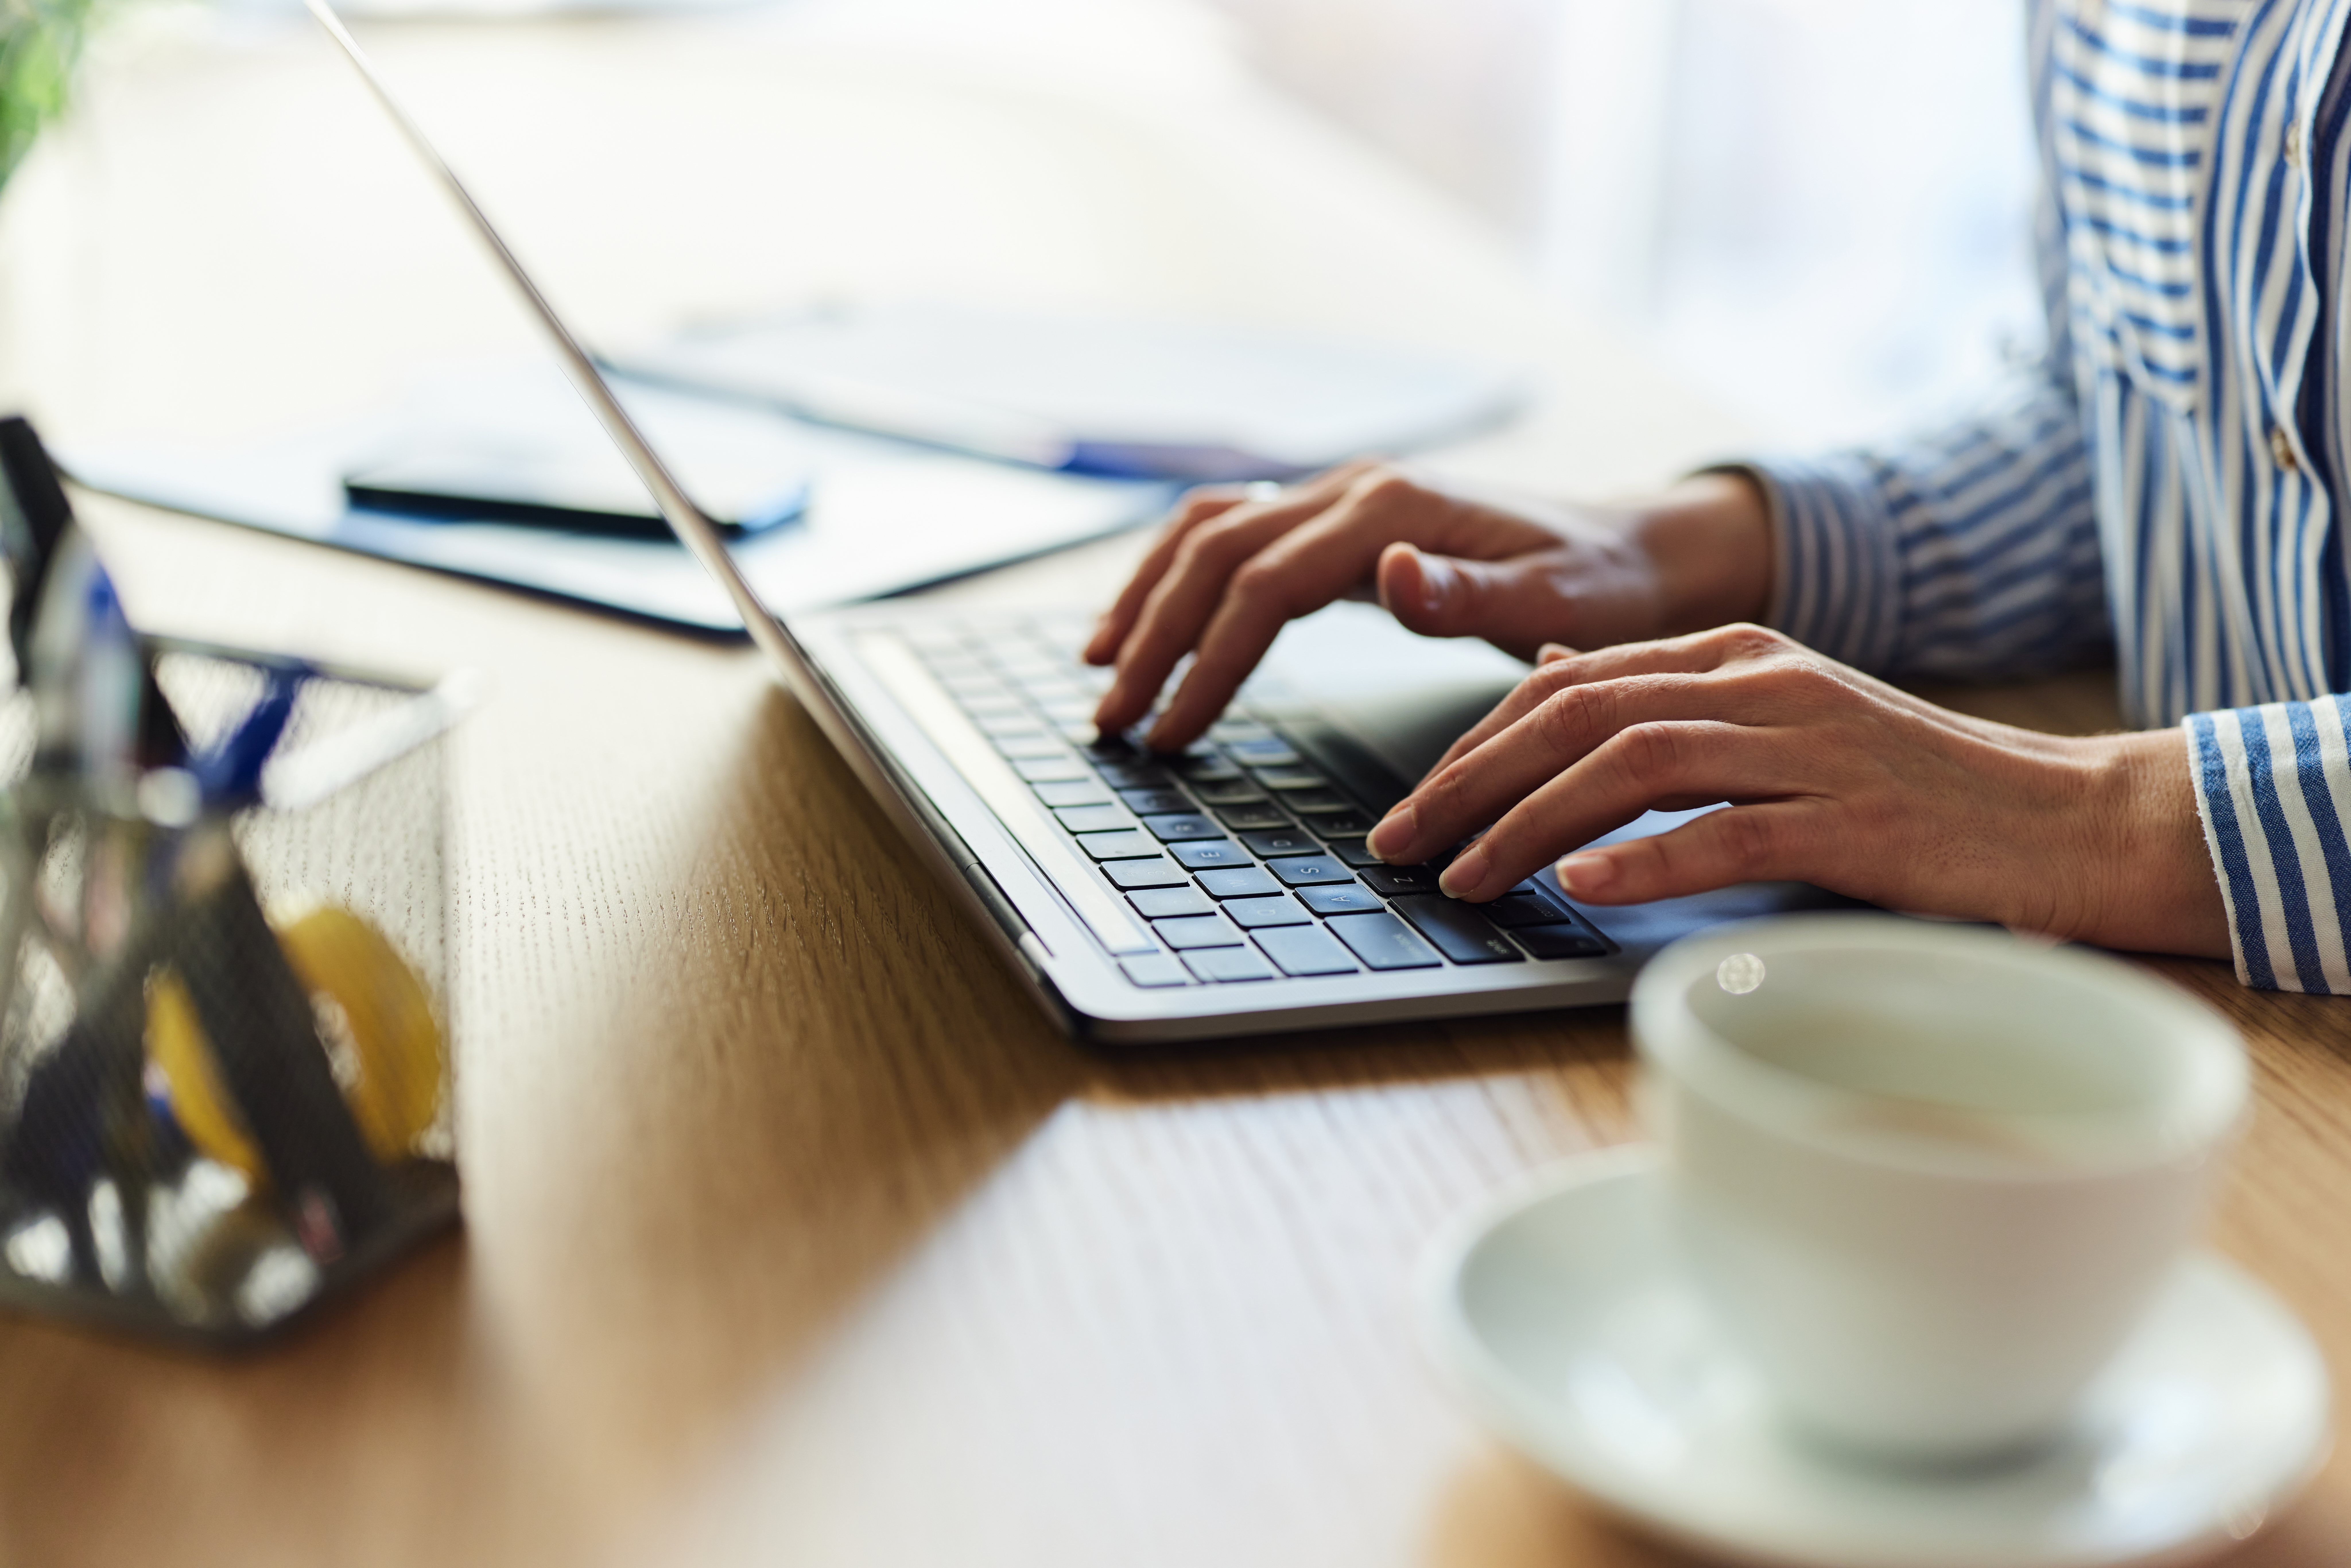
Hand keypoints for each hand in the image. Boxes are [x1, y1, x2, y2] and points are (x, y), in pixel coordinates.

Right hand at [1084, 462, 1770, 750]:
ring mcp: (1340, 496)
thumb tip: (1389, 574)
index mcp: (1393, 509)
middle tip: (1115, 720)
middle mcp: (1353, 488)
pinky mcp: (1338, 519)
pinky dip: (1179, 575)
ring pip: (1208, 532)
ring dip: (1148, 598)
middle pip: (1214, 554)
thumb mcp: (1559, 599)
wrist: (1633, 545)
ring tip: (1104, 672)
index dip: (1206, 660)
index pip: (1263, 584)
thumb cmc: (1599, 583)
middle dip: (1154, 638)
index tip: (1172, 732)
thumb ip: (1472, 593)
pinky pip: (1233, 533)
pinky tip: (1152, 624)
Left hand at [1363, 625, 2229, 957]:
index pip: (1568, 684)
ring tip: (1463, 876)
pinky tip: (1580, 886)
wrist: (2056, 816)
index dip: (1476, 744)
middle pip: (1577, 715)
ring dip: (1531, 824)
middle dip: (1471, 781)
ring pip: (1632, 766)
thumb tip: (1552, 675)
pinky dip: (1645, 859)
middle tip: (1401, 842)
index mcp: (1738, 654)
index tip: (1415, 804)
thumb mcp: (1771, 717)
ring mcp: (1808, 747)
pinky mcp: (1850, 817)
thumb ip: (1664, 697)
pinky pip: (1727, 832)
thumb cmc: (1905, 785)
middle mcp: (1762, 683)